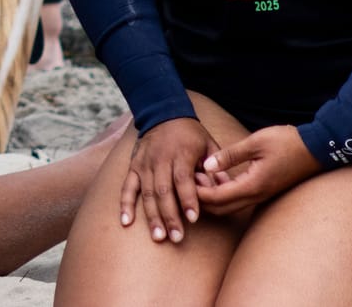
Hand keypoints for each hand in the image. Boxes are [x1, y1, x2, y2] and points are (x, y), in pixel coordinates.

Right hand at [119, 116, 219, 243]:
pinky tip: (126, 221)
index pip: (182, 179)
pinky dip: (125, 204)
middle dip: (170, 215)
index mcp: (180, 154)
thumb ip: (216, 167)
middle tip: (177, 237)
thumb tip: (225, 189)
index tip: (193, 218)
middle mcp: (159, 160)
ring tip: (158, 236)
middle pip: (163, 191)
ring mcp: (144, 164)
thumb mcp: (209, 145)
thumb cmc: (190, 134)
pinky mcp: (134, 167)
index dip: (188, 199)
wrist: (163, 114)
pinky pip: (127, 187)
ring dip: (151, 216)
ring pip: (146, 193)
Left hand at [197, 125, 320, 216]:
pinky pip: (240, 200)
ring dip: (213, 198)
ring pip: (231, 206)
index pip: (218, 197)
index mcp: (253, 186)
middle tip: (187, 182)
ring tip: (198, 179)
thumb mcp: (255, 143)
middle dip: (202, 200)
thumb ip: (230, 155)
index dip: (198, 192)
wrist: (318, 148)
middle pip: (222, 208)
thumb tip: (206, 165)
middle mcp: (257, 196)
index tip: (185, 180)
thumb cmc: (287, 143)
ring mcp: (262, 195)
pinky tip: (215, 179)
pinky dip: (224, 194)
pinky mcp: (265, 191)